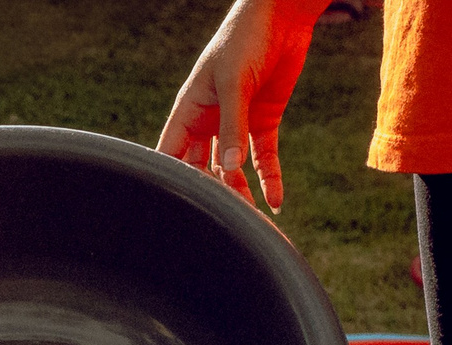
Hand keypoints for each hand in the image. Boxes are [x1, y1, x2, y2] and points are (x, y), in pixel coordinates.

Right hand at [155, 0, 327, 209]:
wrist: (281, 16)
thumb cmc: (245, 39)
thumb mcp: (234, 83)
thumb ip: (233, 126)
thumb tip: (230, 168)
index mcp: (190, 109)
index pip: (172, 153)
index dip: (170, 178)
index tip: (172, 208)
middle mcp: (209, 121)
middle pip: (202, 167)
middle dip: (210, 191)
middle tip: (219, 218)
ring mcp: (236, 123)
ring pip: (232, 168)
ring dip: (241, 191)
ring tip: (249, 216)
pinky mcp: (262, 122)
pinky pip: (262, 158)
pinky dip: (269, 178)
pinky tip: (275, 201)